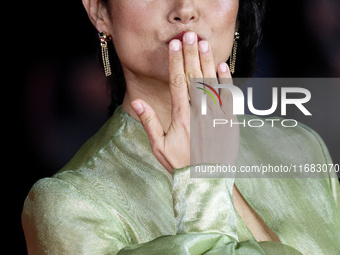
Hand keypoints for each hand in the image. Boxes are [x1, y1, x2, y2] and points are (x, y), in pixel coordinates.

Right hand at [131, 32, 238, 173]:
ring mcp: (216, 115)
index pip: (178, 83)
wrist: (207, 180)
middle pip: (195, 77)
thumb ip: (148, 122)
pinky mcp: (229, 121)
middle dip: (191, 55)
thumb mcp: (159, 146)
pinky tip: (222, 66)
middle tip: (189, 36)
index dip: (175, 62)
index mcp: (182, 117)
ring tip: (203, 43)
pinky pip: (228, 97)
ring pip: (212, 83)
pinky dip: (225, 81)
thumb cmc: (180, 164)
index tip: (174, 45)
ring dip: (207, 61)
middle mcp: (200, 112)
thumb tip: (136, 102)